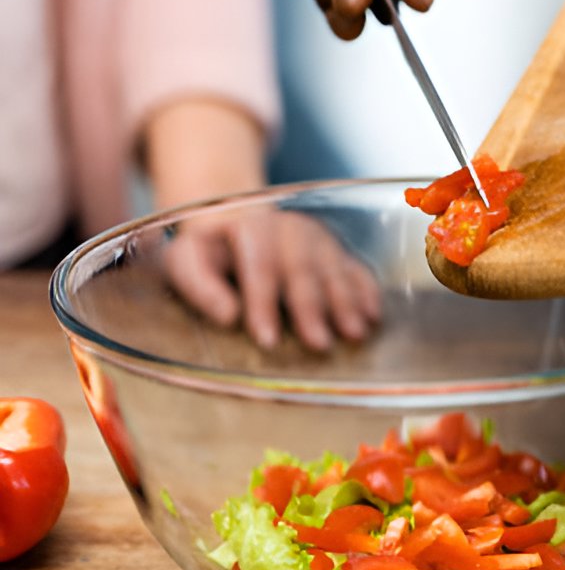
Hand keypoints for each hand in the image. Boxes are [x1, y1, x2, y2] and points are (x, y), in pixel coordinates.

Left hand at [162, 205, 380, 352]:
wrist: (236, 225)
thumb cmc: (209, 255)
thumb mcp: (187, 262)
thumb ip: (200, 286)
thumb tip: (228, 316)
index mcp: (248, 228)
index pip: (259, 264)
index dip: (263, 303)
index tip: (267, 339)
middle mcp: (287, 228)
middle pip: (301, 268)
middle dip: (310, 308)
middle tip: (318, 344)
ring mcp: (316, 237)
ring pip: (333, 268)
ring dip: (344, 302)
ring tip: (352, 334)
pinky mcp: (336, 250)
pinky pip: (356, 268)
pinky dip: (366, 291)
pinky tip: (372, 316)